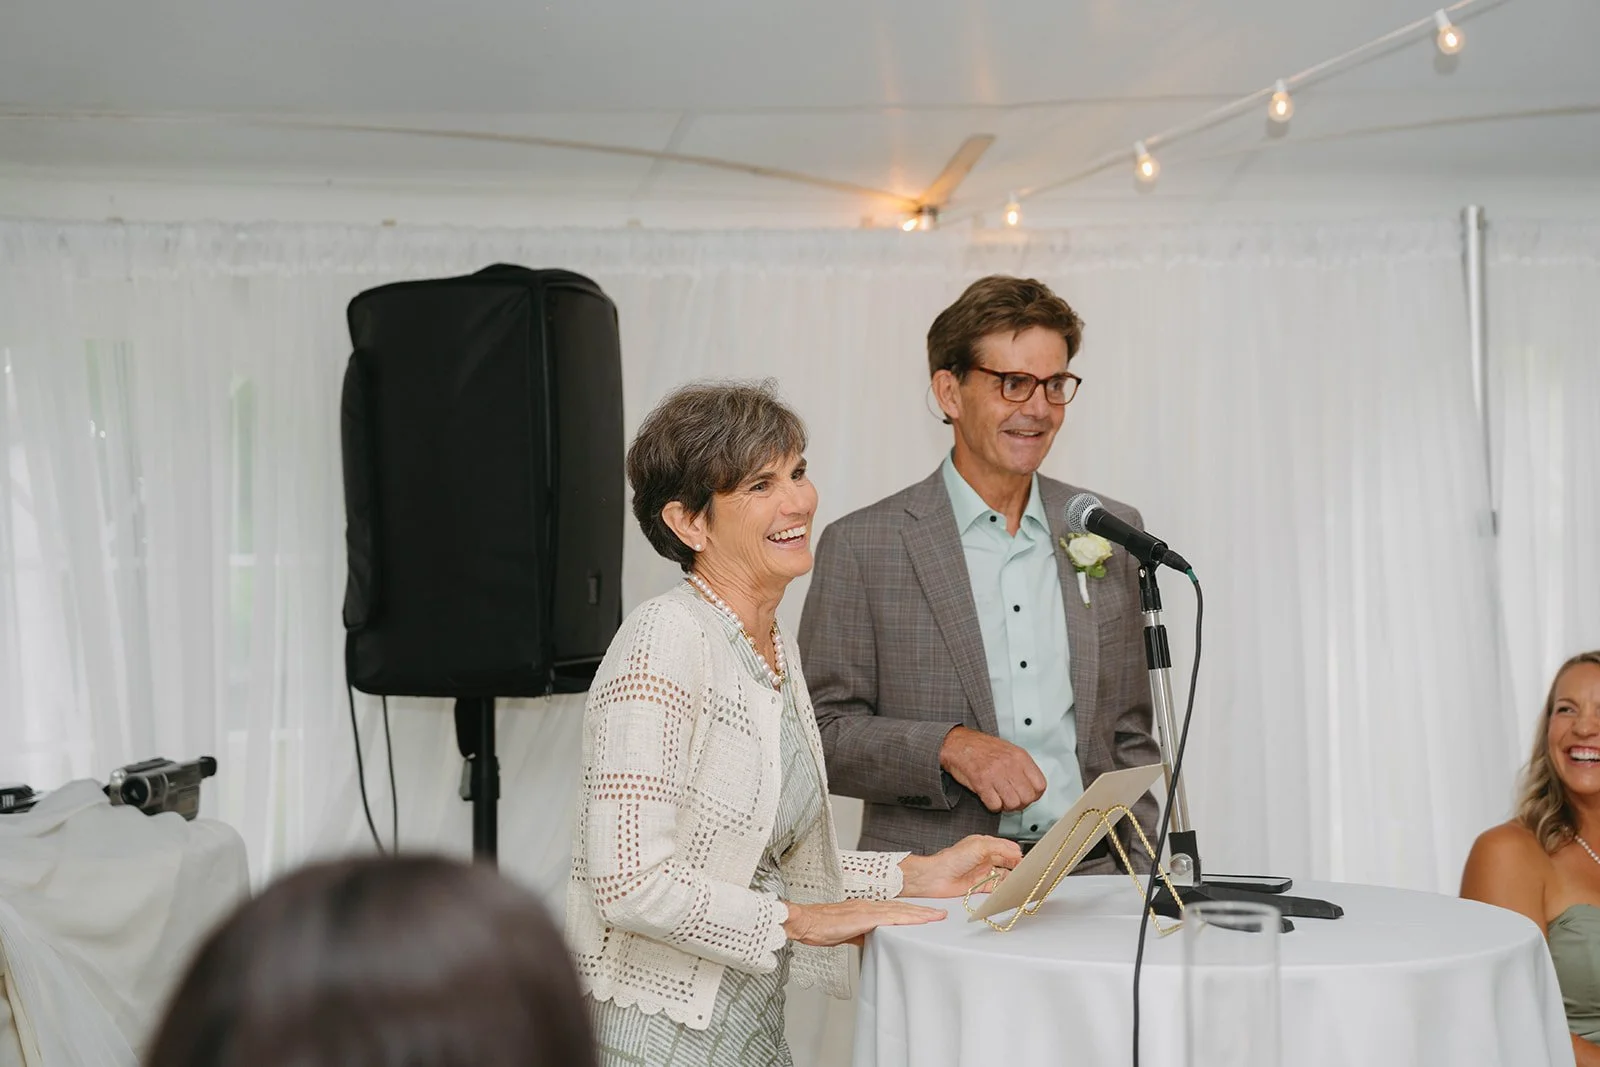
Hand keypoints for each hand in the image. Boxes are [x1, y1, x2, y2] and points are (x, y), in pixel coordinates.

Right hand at [782, 899, 946, 947]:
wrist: (805, 922)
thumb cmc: (821, 928)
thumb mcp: (847, 932)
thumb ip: (863, 934)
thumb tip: (873, 941)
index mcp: (865, 907)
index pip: (895, 908)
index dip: (913, 911)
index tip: (929, 915)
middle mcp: (869, 904)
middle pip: (902, 907)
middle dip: (923, 911)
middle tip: (942, 914)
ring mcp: (866, 909)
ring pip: (899, 910)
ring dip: (920, 913)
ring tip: (937, 917)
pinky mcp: (863, 916)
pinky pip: (889, 917)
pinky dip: (905, 918)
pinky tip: (916, 921)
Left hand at [899, 835, 1022, 898]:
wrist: (936, 877)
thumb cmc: (951, 858)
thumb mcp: (979, 846)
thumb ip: (1000, 847)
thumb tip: (1016, 851)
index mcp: (984, 845)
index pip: (1006, 847)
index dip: (1017, 852)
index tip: (1028, 858)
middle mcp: (984, 858)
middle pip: (1007, 862)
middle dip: (1017, 865)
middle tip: (1029, 870)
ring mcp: (983, 872)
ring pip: (1003, 875)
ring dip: (1012, 877)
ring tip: (1022, 880)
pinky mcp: (980, 886)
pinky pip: (997, 887)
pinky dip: (1004, 888)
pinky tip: (1010, 889)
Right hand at [939, 726, 1046, 811]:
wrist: (958, 743)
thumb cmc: (983, 748)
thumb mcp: (1009, 750)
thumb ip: (1023, 767)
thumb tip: (1034, 788)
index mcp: (1020, 756)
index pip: (1040, 785)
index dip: (1034, 795)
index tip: (1027, 795)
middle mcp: (1010, 764)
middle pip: (1027, 798)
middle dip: (1020, 804)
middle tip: (1012, 800)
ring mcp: (995, 773)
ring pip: (1013, 804)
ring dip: (1006, 806)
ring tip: (1000, 799)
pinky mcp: (981, 782)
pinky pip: (995, 805)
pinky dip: (992, 806)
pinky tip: (990, 798)